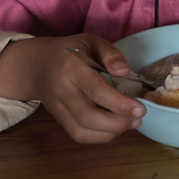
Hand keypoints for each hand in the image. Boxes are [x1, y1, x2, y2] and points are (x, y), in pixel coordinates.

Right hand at [0, 34, 145, 143]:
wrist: (37, 65)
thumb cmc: (70, 52)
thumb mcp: (90, 41)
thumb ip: (109, 53)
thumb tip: (125, 71)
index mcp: (71, 67)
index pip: (95, 90)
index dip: (119, 103)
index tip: (140, 109)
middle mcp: (61, 90)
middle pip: (87, 116)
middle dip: (117, 123)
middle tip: (139, 119)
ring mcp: (57, 108)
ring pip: (81, 131)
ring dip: (109, 133)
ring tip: (130, 124)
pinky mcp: (58, 119)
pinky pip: (78, 135)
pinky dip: (99, 137)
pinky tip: (114, 128)